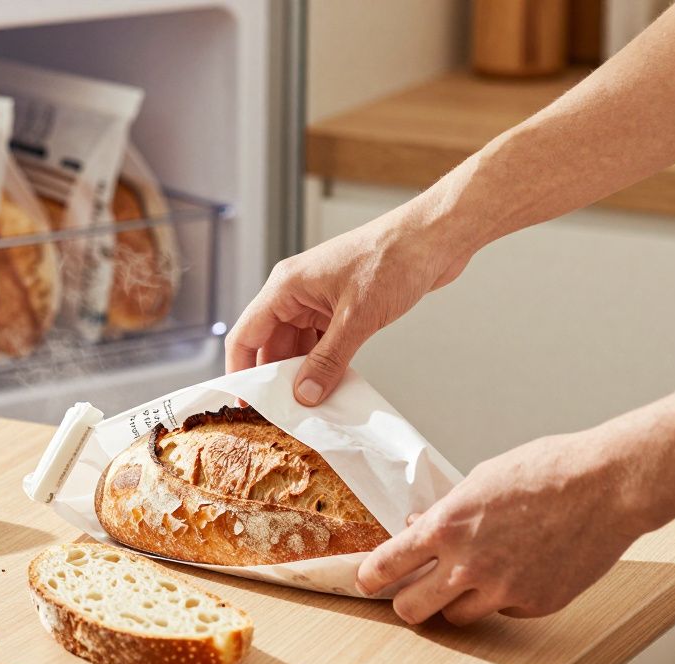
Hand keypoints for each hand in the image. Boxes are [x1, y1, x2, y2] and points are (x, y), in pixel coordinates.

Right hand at [225, 206, 474, 404]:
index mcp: (286, 285)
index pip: (246, 334)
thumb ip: (328, 359)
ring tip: (309, 404)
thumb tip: (304, 394)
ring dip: (302, 372)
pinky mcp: (341, 306)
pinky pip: (321, 341)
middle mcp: (296, 292)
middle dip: (275, 378)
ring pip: (296, 344)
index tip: (243, 404)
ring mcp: (319, 299)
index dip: (240, 371)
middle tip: (282, 413)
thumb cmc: (394, 259)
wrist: (434, 238)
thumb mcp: (356, 317)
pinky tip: (331, 384)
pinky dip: (323, 363)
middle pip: (270, 343)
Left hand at [357, 431, 652, 625]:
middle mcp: (468, 565)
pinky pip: (504, 611)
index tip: (366, 580)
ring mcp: (503, 590)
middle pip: (411, 609)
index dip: (370, 577)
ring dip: (457, 601)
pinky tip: (523, 567)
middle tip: (415, 590)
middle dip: (409, 600)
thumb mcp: (481, 480)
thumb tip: (417, 527)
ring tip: (475, 574)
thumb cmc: (546, 471)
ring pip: (457, 617)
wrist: (606, 487)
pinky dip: (504, 596)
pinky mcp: (535, 604)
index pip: (387, 565)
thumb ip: (446, 511)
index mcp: (447, 526)